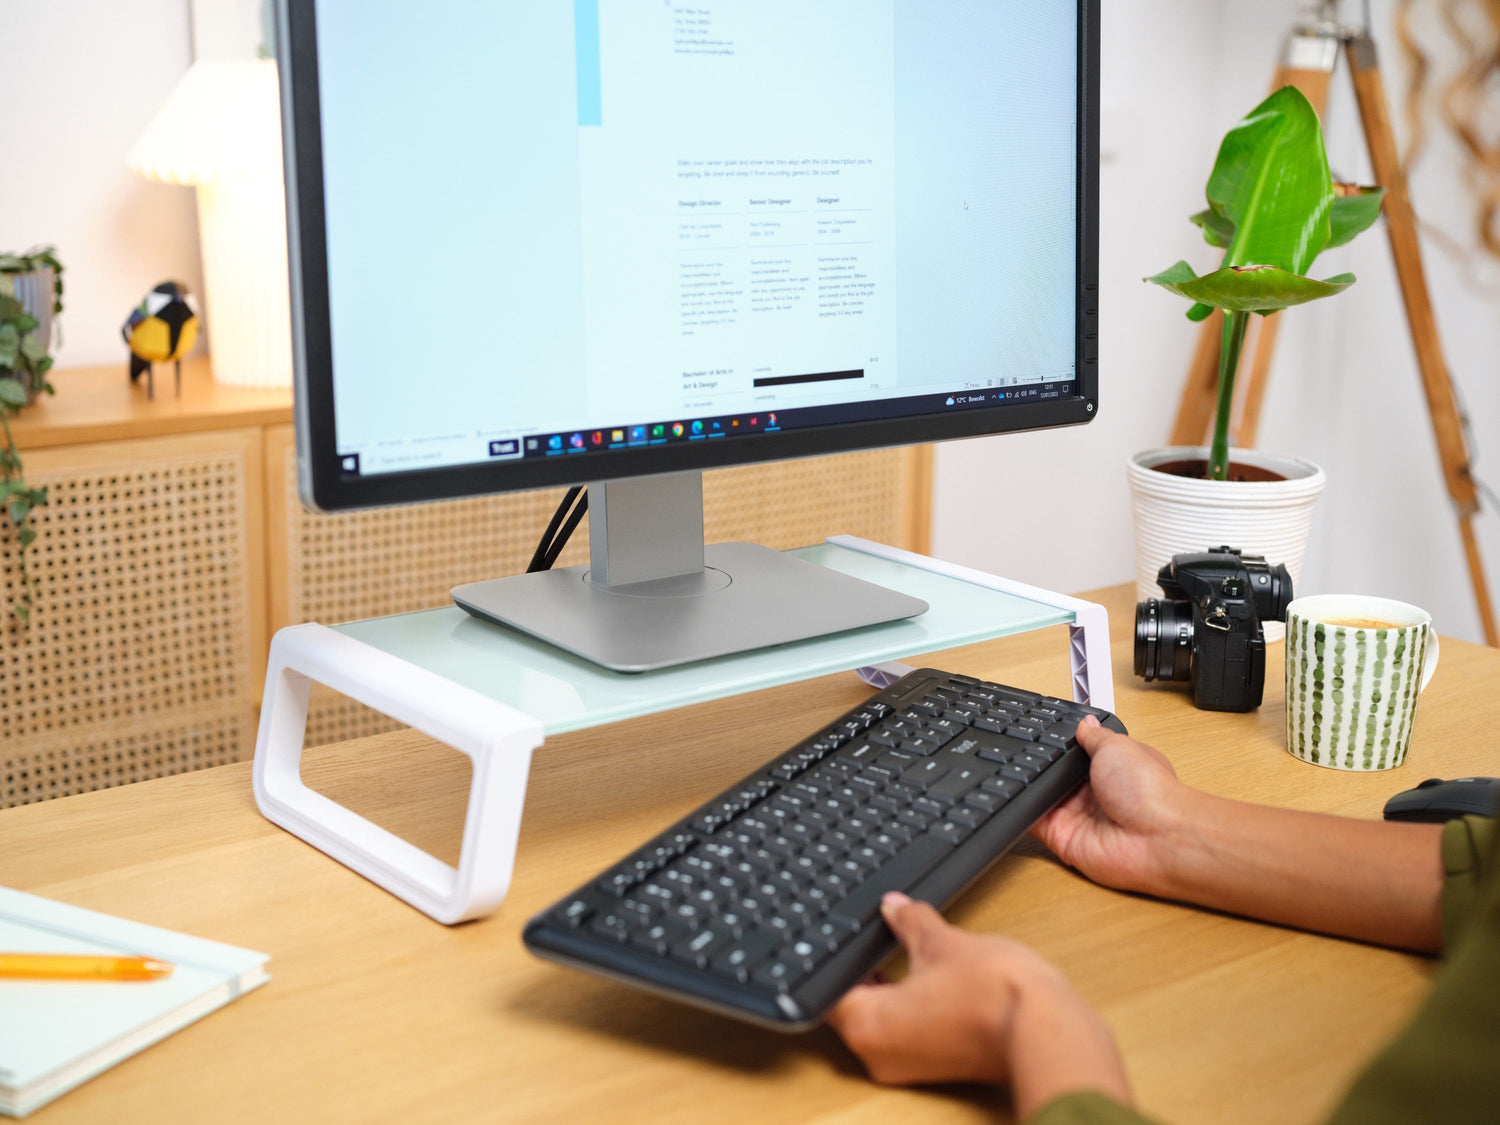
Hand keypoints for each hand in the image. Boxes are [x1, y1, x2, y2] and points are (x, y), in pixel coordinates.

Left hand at [827, 892, 1130, 1115]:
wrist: (1047, 1028)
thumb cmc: (994, 992)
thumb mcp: (940, 940)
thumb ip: (908, 920)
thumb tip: (893, 906)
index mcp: (868, 1028)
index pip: (827, 989)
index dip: (835, 954)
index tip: (840, 931)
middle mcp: (881, 1056)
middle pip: (850, 1006)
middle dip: (861, 967)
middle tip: (870, 930)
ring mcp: (909, 1066)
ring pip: (879, 1019)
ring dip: (886, 984)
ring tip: (899, 946)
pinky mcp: (936, 1065)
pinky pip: (905, 1030)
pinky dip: (907, 1002)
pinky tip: (923, 972)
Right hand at [1028, 716, 1189, 897]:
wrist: (1155, 836)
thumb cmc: (1149, 791)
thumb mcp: (1117, 745)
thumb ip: (1093, 735)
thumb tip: (1084, 723)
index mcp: (1110, 768)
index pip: (1076, 754)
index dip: (1060, 745)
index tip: (1040, 732)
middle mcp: (1093, 793)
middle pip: (1055, 774)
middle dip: (1042, 764)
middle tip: (1027, 750)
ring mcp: (1077, 815)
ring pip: (1041, 795)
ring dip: (1032, 785)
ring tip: (1023, 770)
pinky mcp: (1061, 837)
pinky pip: (1033, 820)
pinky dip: (1024, 810)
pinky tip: (1018, 794)